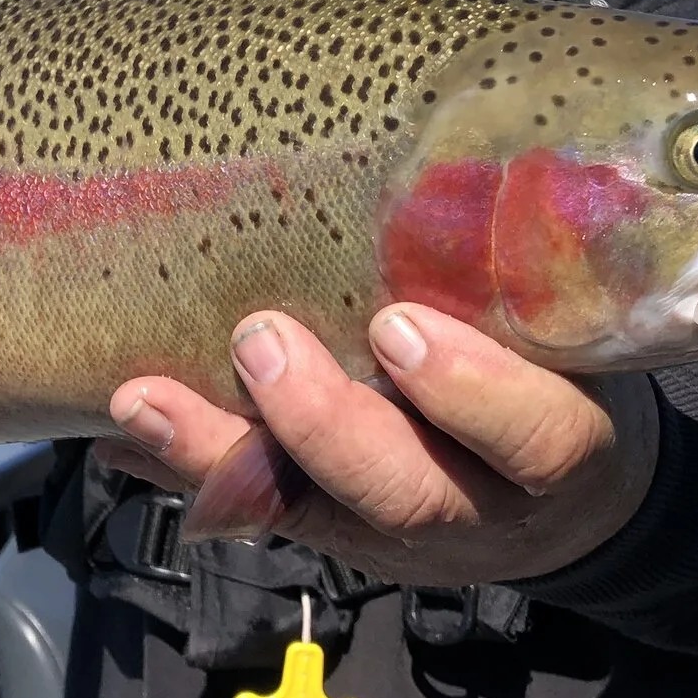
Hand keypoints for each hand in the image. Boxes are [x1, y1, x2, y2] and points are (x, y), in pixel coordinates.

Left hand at [98, 305, 658, 585]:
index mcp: (561, 450)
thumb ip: (521, 275)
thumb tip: (438, 158)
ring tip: (143, 398)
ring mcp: (399, 537)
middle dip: (322, 423)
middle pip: (404, 492)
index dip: (468, 393)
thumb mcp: (575, 334)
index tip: (398, 326)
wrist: (569, 504)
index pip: (538, 438)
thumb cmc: (563, 377)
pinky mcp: (337, 538)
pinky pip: (257, 513)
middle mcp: (479, 508)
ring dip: (218, 453)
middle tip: (260, 340)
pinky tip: (122, 431)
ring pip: (313, 515)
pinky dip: (185, 468)